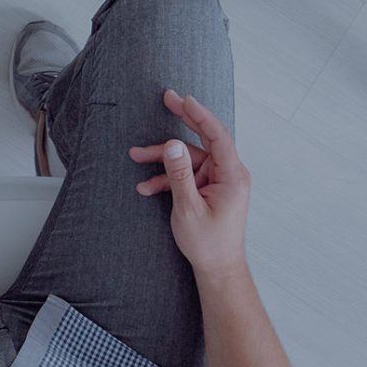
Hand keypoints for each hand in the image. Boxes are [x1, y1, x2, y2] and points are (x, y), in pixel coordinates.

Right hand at [130, 89, 249, 277]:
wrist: (217, 269)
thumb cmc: (208, 243)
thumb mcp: (188, 208)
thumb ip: (179, 174)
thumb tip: (172, 145)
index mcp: (231, 175)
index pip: (217, 135)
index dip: (200, 115)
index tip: (183, 99)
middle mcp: (228, 173)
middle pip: (205, 138)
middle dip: (184, 119)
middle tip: (167, 98)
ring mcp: (218, 180)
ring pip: (188, 159)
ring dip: (162, 158)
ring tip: (135, 155)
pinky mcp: (208, 188)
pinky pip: (186, 175)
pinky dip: (167, 178)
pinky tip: (146, 187)